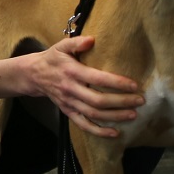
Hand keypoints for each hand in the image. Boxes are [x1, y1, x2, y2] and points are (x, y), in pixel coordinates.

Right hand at [27, 35, 143, 138]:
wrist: (33, 75)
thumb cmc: (53, 59)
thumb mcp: (61, 46)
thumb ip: (76, 42)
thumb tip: (92, 40)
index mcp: (71, 72)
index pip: (97, 79)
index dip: (117, 83)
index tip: (134, 85)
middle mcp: (70, 89)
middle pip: (98, 100)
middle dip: (121, 102)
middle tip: (140, 101)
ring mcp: (69, 103)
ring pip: (93, 114)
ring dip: (115, 116)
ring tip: (133, 115)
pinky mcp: (67, 111)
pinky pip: (83, 124)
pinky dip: (99, 131)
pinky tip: (115, 133)